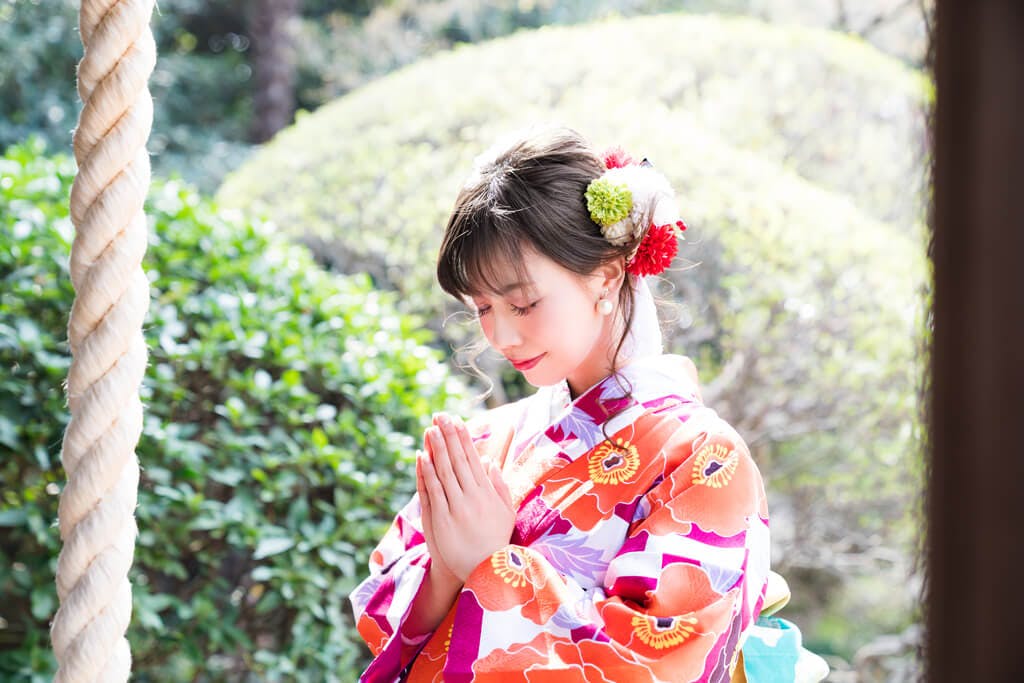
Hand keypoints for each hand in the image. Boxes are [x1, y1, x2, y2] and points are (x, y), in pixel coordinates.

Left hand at [419, 413, 515, 581]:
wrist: (485, 571)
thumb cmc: (495, 540)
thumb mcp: (505, 512)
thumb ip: (498, 486)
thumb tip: (489, 462)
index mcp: (487, 493)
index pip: (473, 458)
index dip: (463, 438)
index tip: (456, 420)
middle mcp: (472, 497)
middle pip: (457, 460)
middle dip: (449, 436)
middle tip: (440, 415)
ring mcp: (456, 508)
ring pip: (444, 472)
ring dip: (436, 448)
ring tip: (430, 429)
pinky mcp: (441, 519)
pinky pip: (433, 491)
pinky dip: (427, 473)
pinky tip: (422, 457)